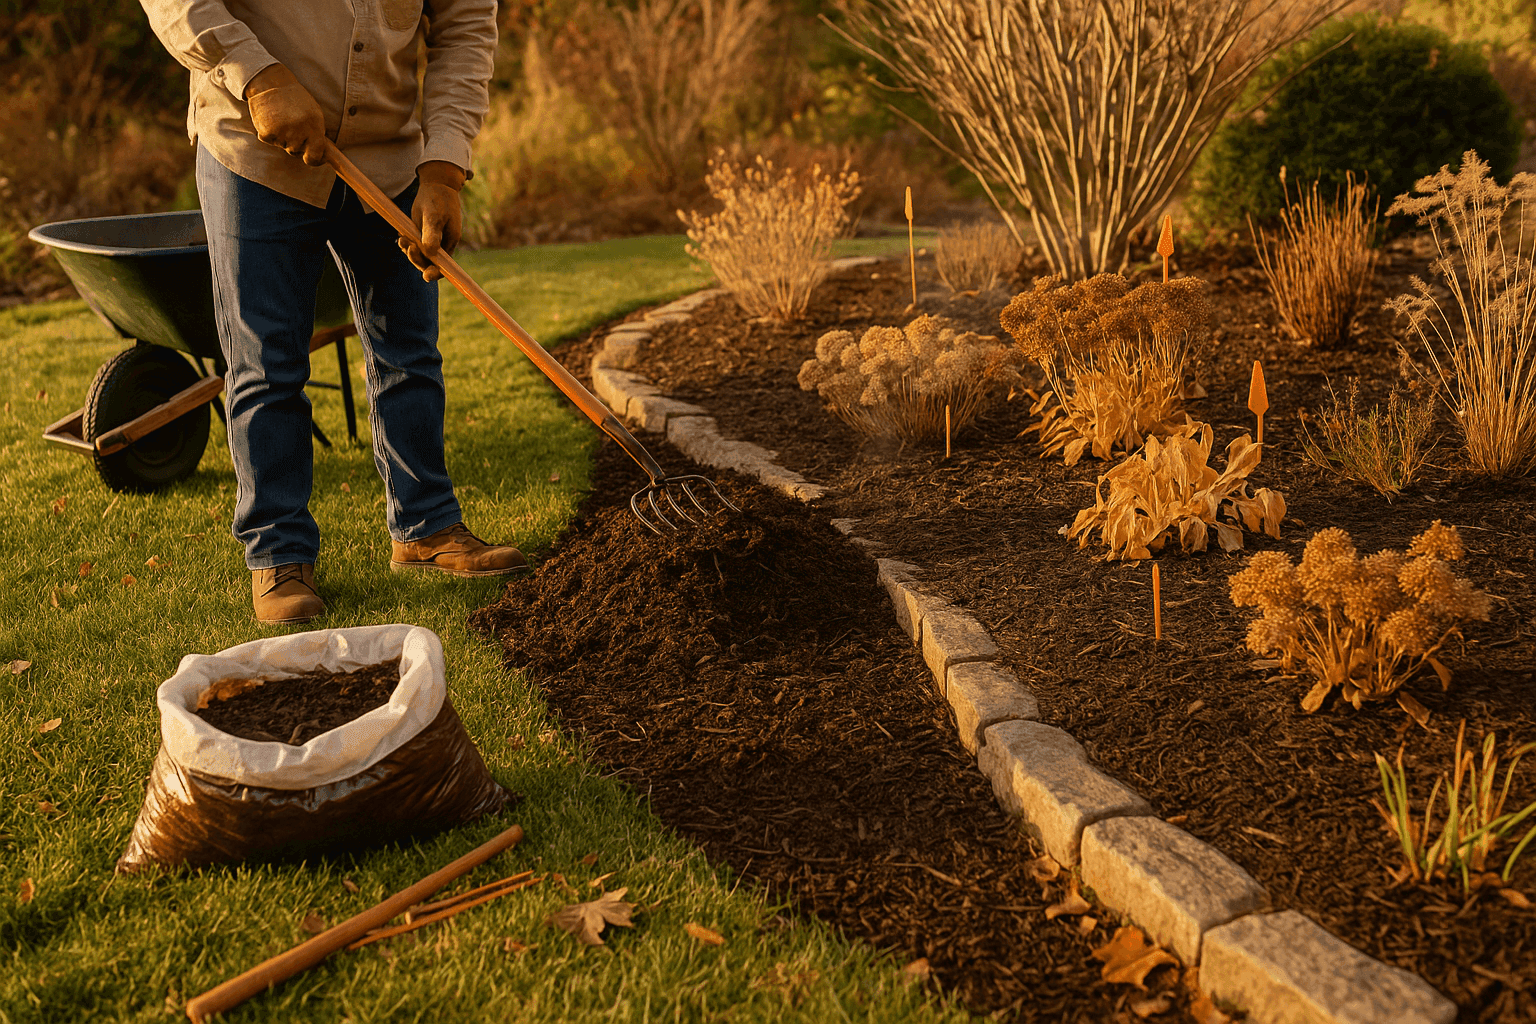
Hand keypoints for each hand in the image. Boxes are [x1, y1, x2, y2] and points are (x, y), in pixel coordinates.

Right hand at [245, 64, 326, 165]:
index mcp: (314, 127)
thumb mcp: (314, 113)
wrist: (271, 83)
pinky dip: (269, 132)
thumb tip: (322, 155)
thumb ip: (318, 133)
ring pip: (283, 146)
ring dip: (282, 137)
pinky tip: (270, 119)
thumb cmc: (295, 99)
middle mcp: (299, 132)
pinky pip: (269, 140)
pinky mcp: (266, 132)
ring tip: (281, 118)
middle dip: (295, 143)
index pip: (315, 156)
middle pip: (296, 152)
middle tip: (292, 124)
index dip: (313, 160)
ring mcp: (282, 133)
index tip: (311, 158)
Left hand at [400, 162, 464, 282]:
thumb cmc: (439, 200)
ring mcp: (430, 241)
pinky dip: (406, 244)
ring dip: (409, 251)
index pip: (444, 266)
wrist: (435, 185)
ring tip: (402, 240)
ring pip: (418, 255)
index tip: (426, 276)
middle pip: (428, 263)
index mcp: (449, 243)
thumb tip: (430, 252)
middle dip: (416, 259)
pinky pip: (413, 246)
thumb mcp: (435, 216)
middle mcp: (440, 245)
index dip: (436, 273)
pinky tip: (401, 237)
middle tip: (408, 246)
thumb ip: (432, 234)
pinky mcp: (421, 235)